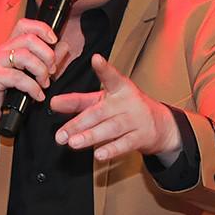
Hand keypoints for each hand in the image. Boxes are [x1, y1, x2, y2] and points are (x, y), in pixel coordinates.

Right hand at [0, 19, 69, 156]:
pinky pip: (18, 77)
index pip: (24, 25)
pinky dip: (32, 87)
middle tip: (51, 71)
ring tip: (44, 84)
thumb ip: (47, 61)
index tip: (54, 41)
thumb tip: (64, 46)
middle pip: (28, 39)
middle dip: (47, 55)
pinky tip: (37, 96)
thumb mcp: (32, 77)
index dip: (42, 29)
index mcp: (8, 48)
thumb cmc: (8, 99)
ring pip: (24, 55)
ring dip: (40, 70)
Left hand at [51, 54, 181, 161]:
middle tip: (61, 134)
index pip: (111, 77)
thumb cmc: (126, 109)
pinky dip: (112, 149)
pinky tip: (99, 154)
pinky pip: (125, 144)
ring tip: (74, 143)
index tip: (96, 59)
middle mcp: (127, 102)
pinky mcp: (140, 137)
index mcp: (119, 88)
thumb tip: (54, 103)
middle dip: (79, 123)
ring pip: (111, 128)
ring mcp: (135, 120)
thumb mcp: (105, 99)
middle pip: (100, 111)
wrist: (161, 125)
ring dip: (91, 136)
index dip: (104, 68)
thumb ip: (78, 101)